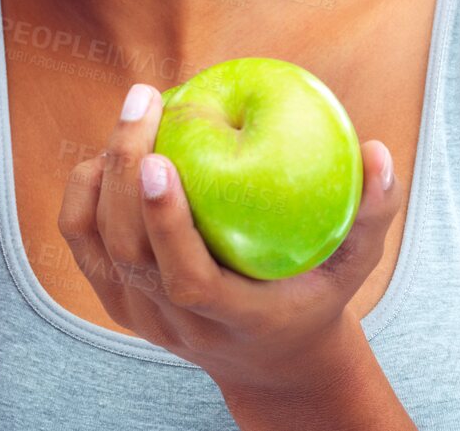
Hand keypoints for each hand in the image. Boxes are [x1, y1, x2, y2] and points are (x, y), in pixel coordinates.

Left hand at [58, 82, 400, 400]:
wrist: (271, 360)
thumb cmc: (316, 294)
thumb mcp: (355, 264)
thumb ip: (373, 212)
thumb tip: (378, 151)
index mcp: (233, 318)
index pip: (186, 279)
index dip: (164, 221)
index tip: (159, 159)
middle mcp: (177, 324)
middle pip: (129, 250)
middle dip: (125, 169)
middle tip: (145, 99)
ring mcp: (141, 317)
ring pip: (98, 244)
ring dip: (104, 173)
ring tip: (135, 112)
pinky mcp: (118, 302)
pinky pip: (81, 243)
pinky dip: (85, 192)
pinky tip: (110, 150)